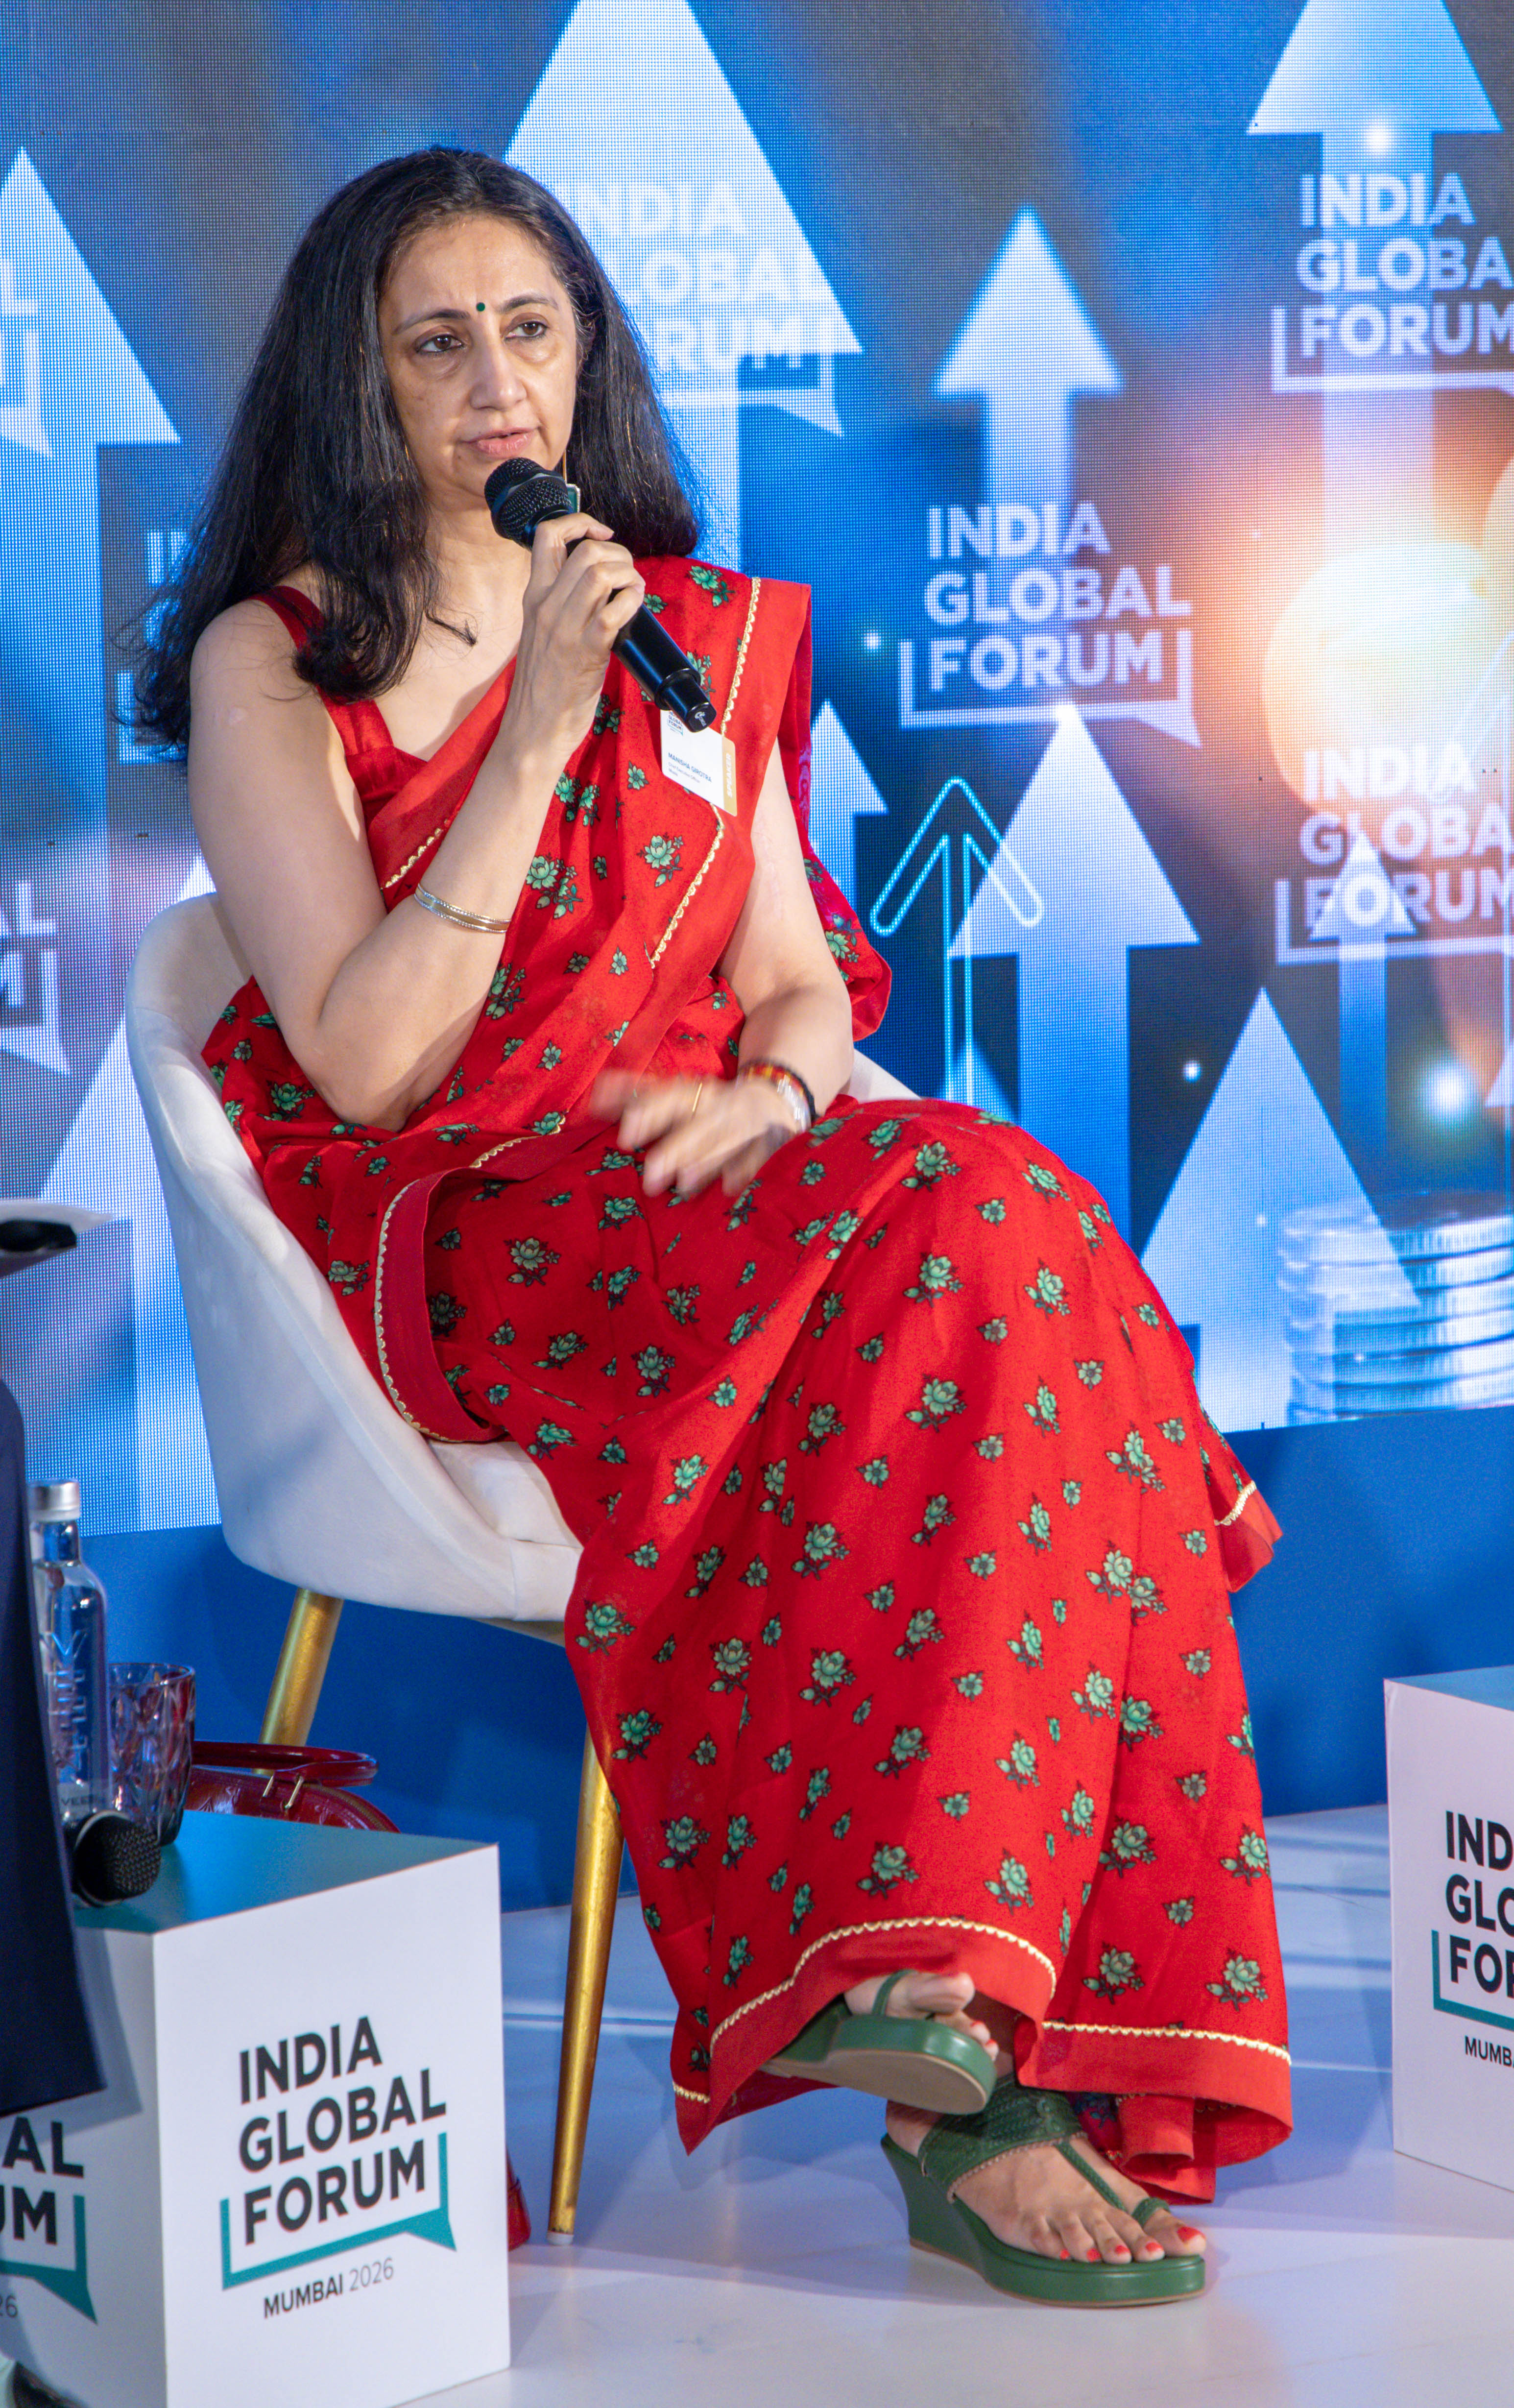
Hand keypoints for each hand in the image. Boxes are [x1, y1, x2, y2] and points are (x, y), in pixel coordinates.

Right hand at [496, 513, 645, 771]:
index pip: (546, 535)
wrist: (533, 730)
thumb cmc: (544, 687)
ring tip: (634, 590)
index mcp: (534, 598)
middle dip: (618, 553)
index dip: (580, 522)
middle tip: (628, 575)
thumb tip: (599, 586)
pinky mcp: (586, 651)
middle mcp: (546, 607)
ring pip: (599, 572)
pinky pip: (615, 609)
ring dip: (628, 573)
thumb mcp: (543, 634)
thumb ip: (562, 606)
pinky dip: (633, 600)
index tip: (602, 534)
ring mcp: (565, 628)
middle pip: (584, 551)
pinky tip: (635, 610)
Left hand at [590, 1070, 798, 1197]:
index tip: (626, 1137)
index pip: (670, 1099)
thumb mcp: (674, 1093)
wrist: (772, 1099)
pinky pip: (758, 1156)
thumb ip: (635, 1094)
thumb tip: (594, 1095)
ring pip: (726, 1142)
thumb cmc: (707, 1102)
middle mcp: (720, 1107)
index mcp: (696, 1093)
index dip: (649, 1115)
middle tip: (651, 1176)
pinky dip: (746, 1170)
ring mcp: (745, 1125)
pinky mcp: (767, 1143)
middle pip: (698, 1126)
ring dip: (707, 1162)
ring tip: (685, 1185)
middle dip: (676, 1149)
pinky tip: (730, 1187)